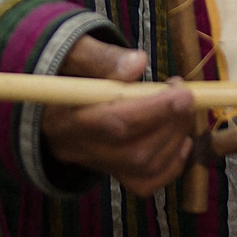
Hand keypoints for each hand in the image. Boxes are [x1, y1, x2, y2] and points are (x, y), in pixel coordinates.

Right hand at [38, 36, 195, 196]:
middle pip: (133, 152)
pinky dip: (172, 164)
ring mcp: (96, 164)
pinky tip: (182, 140)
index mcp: (66, 116)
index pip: (113, 123)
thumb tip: (138, 62)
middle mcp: (79, 148)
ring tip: (182, 107)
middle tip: (185, 94)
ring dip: (176, 138)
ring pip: (143, 167)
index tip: (182, 93)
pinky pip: (145, 182)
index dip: (152, 111)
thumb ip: (103, 58)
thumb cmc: (65, 71)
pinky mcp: (111, 173)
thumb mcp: (75, 53)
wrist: (51, 101)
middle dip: (170, 123)